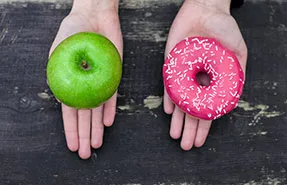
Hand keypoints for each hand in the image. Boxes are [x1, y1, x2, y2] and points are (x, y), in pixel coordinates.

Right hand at [49, 0, 122, 158]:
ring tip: (96, 144)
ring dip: (96, 128)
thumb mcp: (59, 51)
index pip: (69, 112)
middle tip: (86, 153)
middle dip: (84, 135)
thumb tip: (61, 97)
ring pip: (98, 110)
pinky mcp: (113, 76)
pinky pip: (112, 96)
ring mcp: (99, 82)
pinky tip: (107, 122)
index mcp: (69, 83)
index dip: (70, 130)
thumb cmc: (73, 31)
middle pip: (84, 116)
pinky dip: (110, 109)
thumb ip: (59, 73)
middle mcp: (84, 86)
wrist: (94, 17)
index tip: (72, 145)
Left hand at [164, 0, 246, 149]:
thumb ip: (237, 73)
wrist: (205, 9)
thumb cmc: (224, 28)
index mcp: (213, 81)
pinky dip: (169, 98)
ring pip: (180, 101)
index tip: (200, 140)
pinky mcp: (171, 65)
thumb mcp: (238, 51)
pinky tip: (169, 112)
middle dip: (189, 129)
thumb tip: (233, 97)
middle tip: (186, 145)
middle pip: (192, 110)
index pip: (207, 109)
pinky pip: (169, 85)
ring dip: (178, 120)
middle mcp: (197, 81)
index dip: (204, 126)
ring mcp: (183, 74)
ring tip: (176, 136)